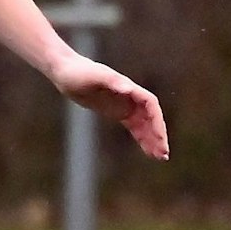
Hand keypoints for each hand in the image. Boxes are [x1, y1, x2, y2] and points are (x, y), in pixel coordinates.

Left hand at [49, 54, 168, 159]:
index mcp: (129, 87)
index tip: (159, 137)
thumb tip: (128, 88)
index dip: (156, 120)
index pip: (150, 104)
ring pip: (145, 124)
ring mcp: (125, 105)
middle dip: (158, 134)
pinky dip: (142, 138)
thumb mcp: (94, 77)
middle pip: (152, 117)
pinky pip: (135, 127)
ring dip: (153, 139)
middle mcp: (131, 96)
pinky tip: (148, 151)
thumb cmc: (79, 72)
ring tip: (160, 158)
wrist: (66, 72)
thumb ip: (113, 82)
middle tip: (164, 154)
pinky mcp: (117, 112)